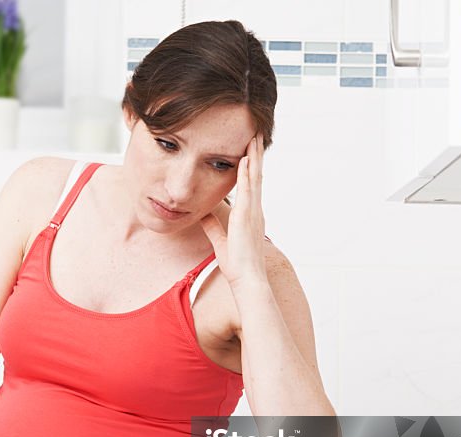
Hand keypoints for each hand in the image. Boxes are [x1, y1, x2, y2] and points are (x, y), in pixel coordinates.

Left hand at [201, 133, 269, 289]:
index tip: (249, 149)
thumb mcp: (221, 240)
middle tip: (257, 134)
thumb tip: (204, 214)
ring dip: (254, 156)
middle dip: (256, 154)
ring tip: (254, 137)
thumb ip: (213, 226)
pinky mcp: (247, 217)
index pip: (251, 184)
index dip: (251, 166)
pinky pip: (248, 190)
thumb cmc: (237, 263)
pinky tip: (245, 159)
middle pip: (256, 175)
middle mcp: (255, 210)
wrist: (247, 279)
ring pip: (255, 177)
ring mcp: (253, 212)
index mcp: (250, 215)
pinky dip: (247, 173)